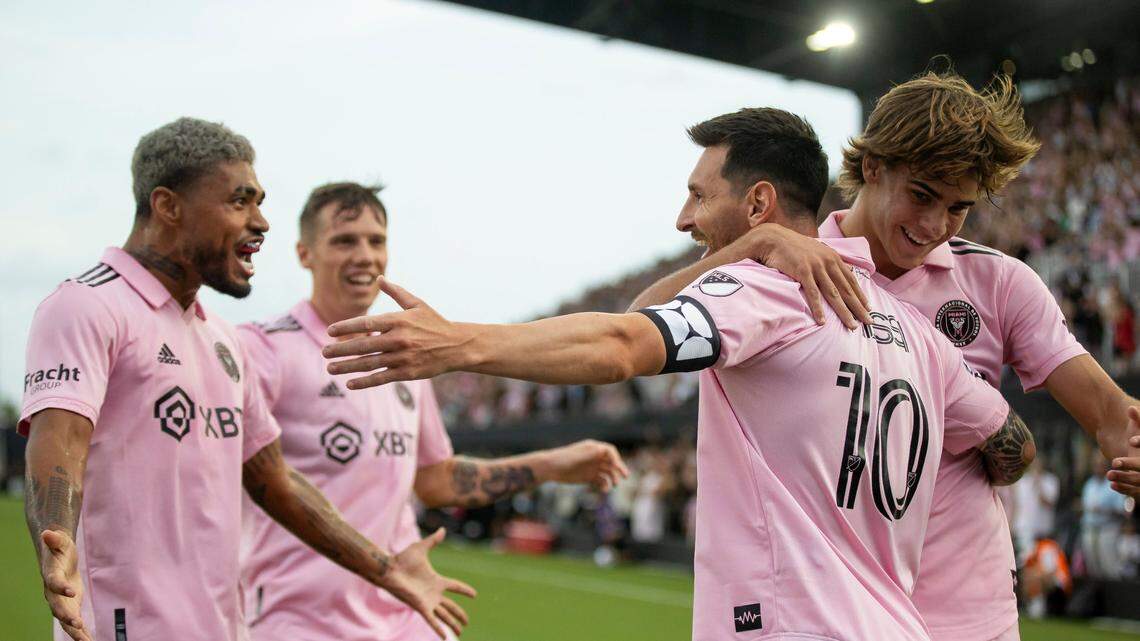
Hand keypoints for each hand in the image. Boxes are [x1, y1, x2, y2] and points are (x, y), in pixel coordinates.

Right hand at [39, 529, 90, 640]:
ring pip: (65, 620)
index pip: (54, 582)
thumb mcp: (60, 542)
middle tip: (77, 624)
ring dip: (75, 631)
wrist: (57, 559)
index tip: (72, 590)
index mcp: (51, 576)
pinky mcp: (69, 608)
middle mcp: (52, 593)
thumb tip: (47, 533)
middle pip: (57, 607)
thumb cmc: (60, 549)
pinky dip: (81, 633)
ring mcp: (60, 602)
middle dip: (66, 616)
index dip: (61, 587)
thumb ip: (54, 539)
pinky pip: (74, 623)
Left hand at [323, 278, 463, 389]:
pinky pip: (382, 378)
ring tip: (330, 368)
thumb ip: (396, 292)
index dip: (346, 327)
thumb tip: (379, 278)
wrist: (457, 345)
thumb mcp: (417, 304)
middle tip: (324, 351)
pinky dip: (365, 382)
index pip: (367, 324)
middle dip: (341, 349)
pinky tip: (350, 383)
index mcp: (399, 320)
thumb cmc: (435, 323)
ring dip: (348, 366)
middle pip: (364, 345)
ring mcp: (403, 357)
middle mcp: (399, 339)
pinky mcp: (408, 373)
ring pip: (370, 363)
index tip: (330, 331)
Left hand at [379, 528, 476, 638]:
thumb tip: (443, 529)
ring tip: (461, 632)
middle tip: (467, 622)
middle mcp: (433, 593)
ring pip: (444, 615)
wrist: (389, 569)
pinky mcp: (420, 606)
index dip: (465, 590)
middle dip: (460, 615)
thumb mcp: (421, 548)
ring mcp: (427, 601)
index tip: (475, 594)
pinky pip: (432, 620)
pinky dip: (438, 628)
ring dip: (453, 624)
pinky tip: (445, 638)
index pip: (455, 586)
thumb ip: (433, 541)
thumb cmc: (402, 559)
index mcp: (436, 580)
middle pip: (451, 606)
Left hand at [547, 440, 630, 491]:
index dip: (616, 458)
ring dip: (613, 478)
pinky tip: (604, 490)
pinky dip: (605, 485)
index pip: (609, 451)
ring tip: (614, 486)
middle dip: (619, 469)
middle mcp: (594, 457)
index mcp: (592, 448)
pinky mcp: (589, 477)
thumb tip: (602, 450)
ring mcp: (592, 467)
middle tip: (625, 477)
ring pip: (608, 472)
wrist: (550, 469)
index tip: (618, 466)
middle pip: (612, 462)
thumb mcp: (576, 457)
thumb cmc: (562, 459)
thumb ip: (589, 454)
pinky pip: (601, 481)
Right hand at [740, 224, 871, 328]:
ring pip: (833, 294)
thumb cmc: (793, 246)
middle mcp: (828, 262)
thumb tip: (845, 269)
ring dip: (843, 311)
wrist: (774, 238)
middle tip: (869, 321)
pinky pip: (813, 293)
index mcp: (833, 257)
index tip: (868, 308)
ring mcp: (816, 267)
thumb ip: (830, 261)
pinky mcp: (802, 272)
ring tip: (852, 325)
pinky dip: (818, 308)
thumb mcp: (817, 250)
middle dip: (858, 307)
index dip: (860, 295)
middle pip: (846, 289)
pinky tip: (823, 321)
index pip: (851, 280)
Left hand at [1106, 407, 1139, 497]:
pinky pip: (1136, 493)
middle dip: (1130, 465)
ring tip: (1108, 474)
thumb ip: (1138, 420)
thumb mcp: (1139, 432)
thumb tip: (1130, 407)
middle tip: (1114, 461)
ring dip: (1124, 478)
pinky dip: (1125, 489)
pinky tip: (1112, 484)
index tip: (1130, 441)